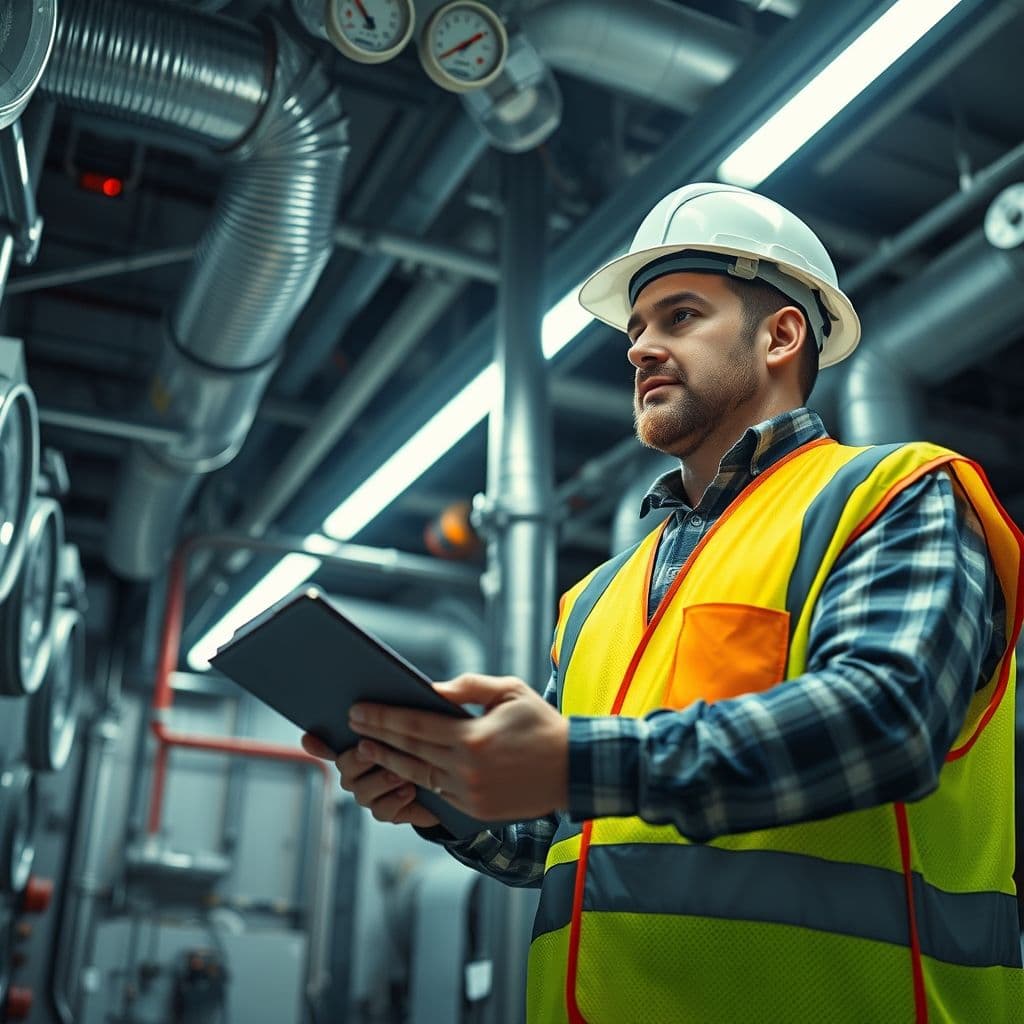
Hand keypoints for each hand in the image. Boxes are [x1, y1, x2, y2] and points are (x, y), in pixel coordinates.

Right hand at [300, 732, 440, 827]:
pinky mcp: (387, 811)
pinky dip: (396, 800)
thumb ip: (397, 718)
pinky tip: (410, 790)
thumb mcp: (414, 728)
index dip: (317, 743)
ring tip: (401, 773)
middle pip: (344, 766)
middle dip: (356, 758)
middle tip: (368, 749)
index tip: (309, 737)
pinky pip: (382, 810)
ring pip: (361, 790)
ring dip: (381, 780)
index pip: (330, 743)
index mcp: (360, 744)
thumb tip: (388, 701)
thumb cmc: (426, 747)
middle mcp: (358, 770)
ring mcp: (370, 792)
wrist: (446, 781)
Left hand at [347, 673, 568, 821]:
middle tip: (355, 726)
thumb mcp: (510, 692)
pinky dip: (417, 780)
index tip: (360, 709)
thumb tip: (433, 689)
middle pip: (409, 751)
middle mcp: (465, 769)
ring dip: (390, 762)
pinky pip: (438, 793)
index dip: (383, 717)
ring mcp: (468, 793)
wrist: (572, 769)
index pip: (414, 724)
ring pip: (418, 775)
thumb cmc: (541, 725)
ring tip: (368, 749)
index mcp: (472, 737)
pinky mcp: (474, 810)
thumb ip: (469, 687)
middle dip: (378, 737)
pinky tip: (402, 769)